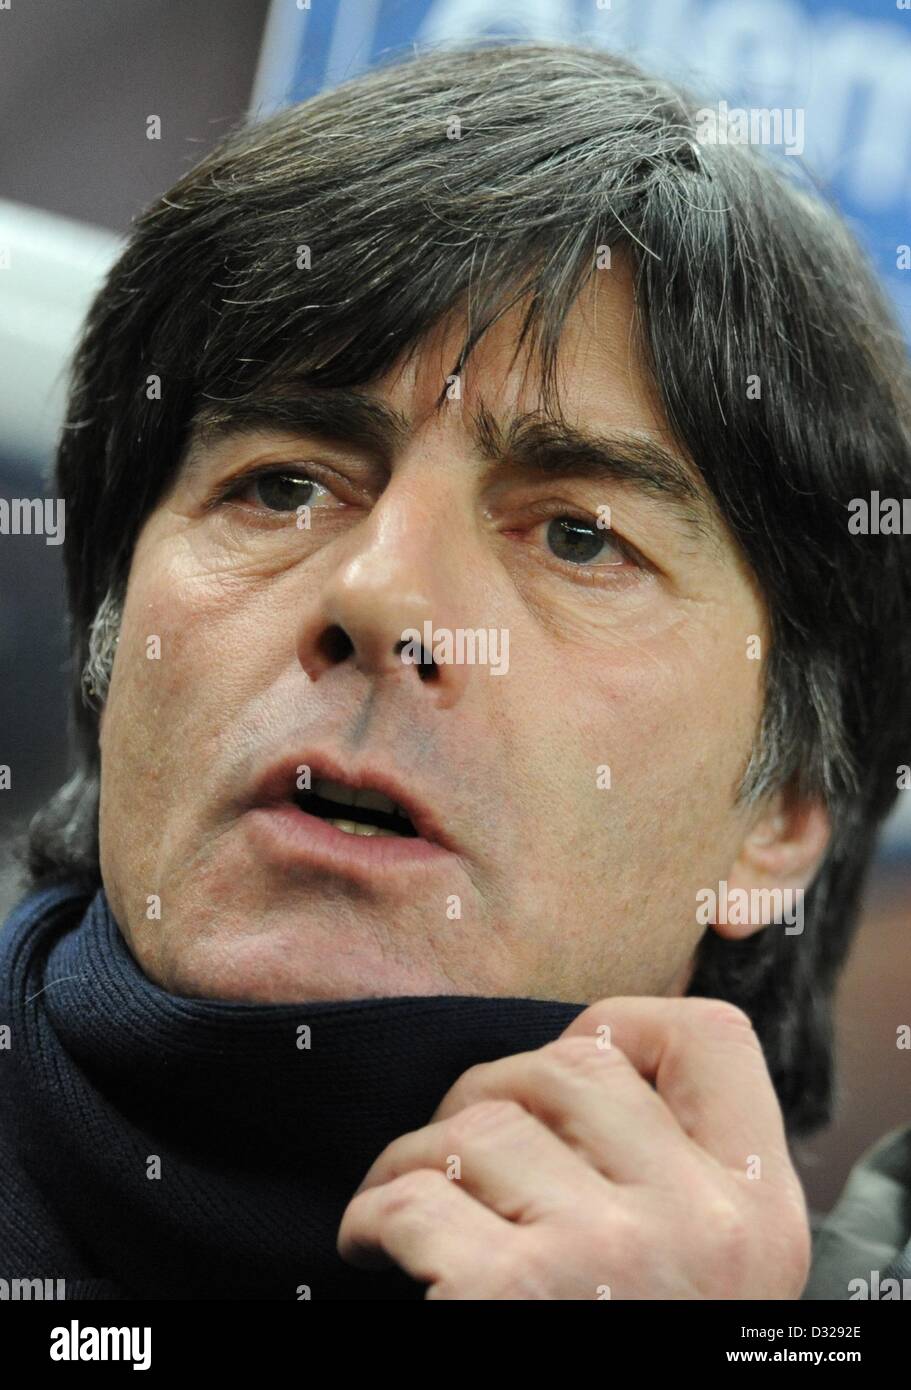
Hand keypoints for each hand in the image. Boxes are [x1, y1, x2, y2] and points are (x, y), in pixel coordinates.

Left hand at [336, 997, 811, 1298]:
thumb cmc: (632, 1341)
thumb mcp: (706, 1273)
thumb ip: (676, 1175)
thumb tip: (587, 1056)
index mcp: (759, 1213)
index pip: (709, 1039)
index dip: (627, 1026)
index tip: (574, 1063)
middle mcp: (700, 1226)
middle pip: (569, 1064)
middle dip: (495, 1090)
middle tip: (464, 1147)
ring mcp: (606, 1257)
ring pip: (479, 1123)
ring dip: (420, 1155)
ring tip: (411, 1204)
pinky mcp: (507, 1299)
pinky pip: (413, 1194)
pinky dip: (374, 1215)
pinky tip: (374, 1244)